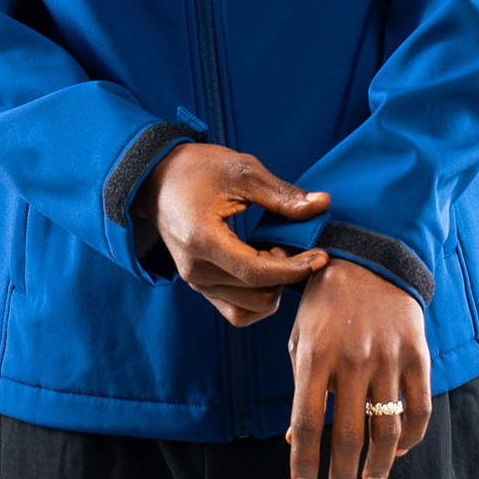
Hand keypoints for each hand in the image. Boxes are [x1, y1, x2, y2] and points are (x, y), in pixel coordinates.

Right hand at [133, 144, 329, 325]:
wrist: (156, 178)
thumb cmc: (196, 169)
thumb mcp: (241, 170)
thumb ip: (282, 194)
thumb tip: (321, 206)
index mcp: (203, 240)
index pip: (258, 273)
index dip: (295, 268)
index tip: (322, 255)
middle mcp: (196, 270)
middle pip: (258, 296)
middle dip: (287, 275)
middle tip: (293, 243)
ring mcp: (196, 282)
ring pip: (250, 309)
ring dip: (274, 287)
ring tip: (276, 253)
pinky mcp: (199, 285)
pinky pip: (237, 310)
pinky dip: (258, 297)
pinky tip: (265, 267)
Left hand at [286, 258, 431, 478]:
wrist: (369, 257)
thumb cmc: (325, 301)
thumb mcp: (301, 336)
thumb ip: (299, 386)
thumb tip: (295, 438)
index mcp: (315, 353)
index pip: (306, 421)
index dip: (304, 460)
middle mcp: (351, 358)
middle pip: (347, 435)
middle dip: (341, 474)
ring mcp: (387, 357)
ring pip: (386, 430)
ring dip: (378, 465)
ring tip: (370, 478)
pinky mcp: (416, 354)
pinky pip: (419, 409)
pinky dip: (411, 437)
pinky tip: (400, 449)